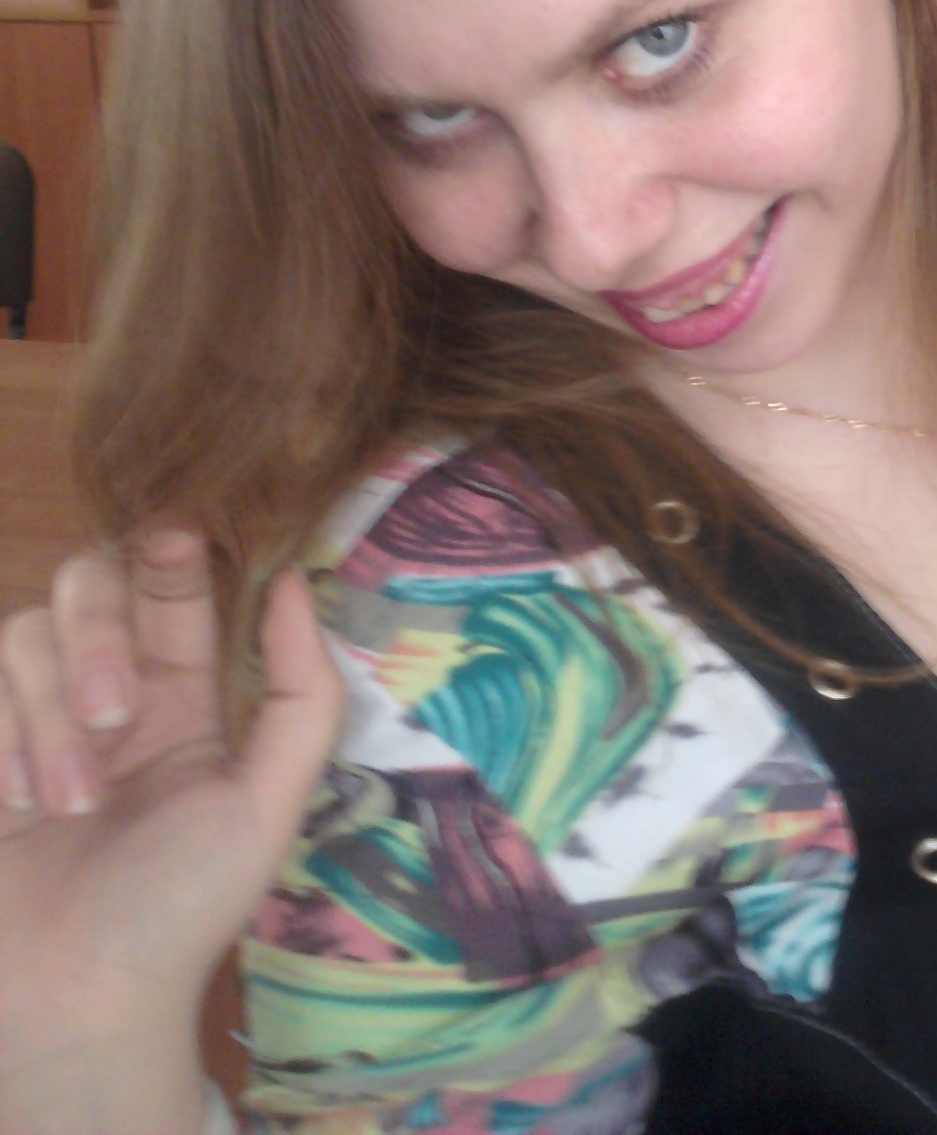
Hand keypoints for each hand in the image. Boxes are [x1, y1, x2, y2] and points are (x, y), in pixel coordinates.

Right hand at [0, 531, 341, 1133]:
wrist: (80, 1004)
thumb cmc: (183, 908)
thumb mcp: (269, 802)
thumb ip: (300, 692)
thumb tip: (297, 579)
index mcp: (187, 690)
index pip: (175, 578)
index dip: (173, 547)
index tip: (177, 538)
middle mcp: (112, 687)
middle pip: (89, 580)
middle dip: (99, 635)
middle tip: (118, 715)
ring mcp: (38, 715)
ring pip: (27, 631)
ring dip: (50, 710)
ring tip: (71, 801)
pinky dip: (4, 737)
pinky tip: (23, 803)